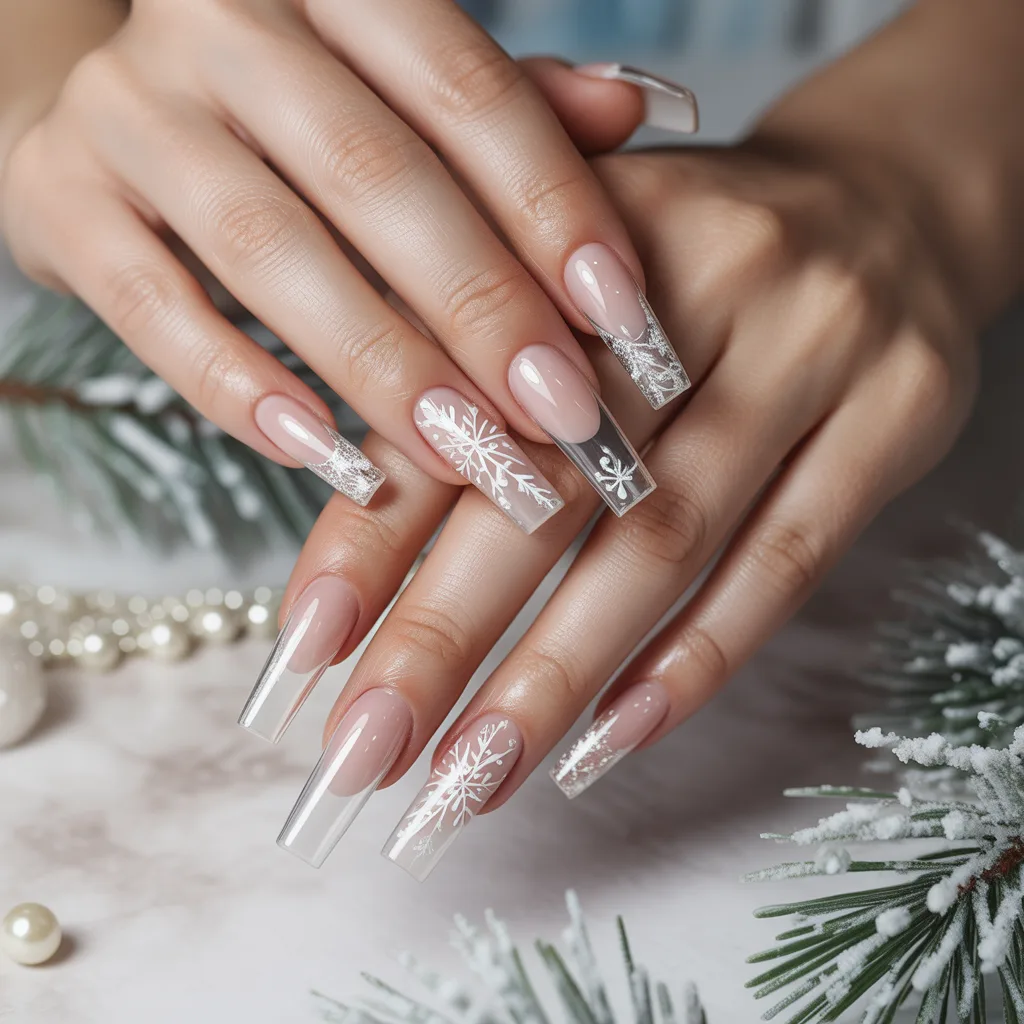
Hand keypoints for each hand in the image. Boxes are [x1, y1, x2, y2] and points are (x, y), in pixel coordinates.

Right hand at [0, 0, 696, 523]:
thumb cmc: (289, 113)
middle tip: (561, 414)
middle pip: (374, 177)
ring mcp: (131, 112)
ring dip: (380, 366)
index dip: (553, 207)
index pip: (467, 92)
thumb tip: (638, 108)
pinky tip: (322, 454)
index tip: (622, 317)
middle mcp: (226, 28)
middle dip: (479, 307)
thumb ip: (509, 103)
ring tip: (467, 453)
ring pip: (270, 250)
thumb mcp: (400, 88)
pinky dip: (240, 388)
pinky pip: (154, 309)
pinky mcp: (60, 200)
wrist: (105, 107)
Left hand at [244, 122, 979, 873]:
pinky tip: (618, 732)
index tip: (307, 646)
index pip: (454, 398)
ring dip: (560, 674)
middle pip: (554, 480)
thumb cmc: (689, 255)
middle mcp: (704, 273)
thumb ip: (466, 364)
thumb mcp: (570, 267)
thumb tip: (356, 537)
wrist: (887, 198)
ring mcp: (813, 343)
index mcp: (584, 228)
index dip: (372, 531)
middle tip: (369, 749)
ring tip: (476, 774)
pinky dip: (699, 656)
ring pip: (667, 538)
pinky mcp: (897, 412)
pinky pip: (791, 558)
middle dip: (446, 632)